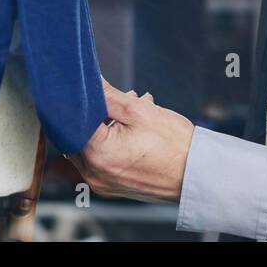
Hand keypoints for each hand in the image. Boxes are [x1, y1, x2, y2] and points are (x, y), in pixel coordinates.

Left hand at [67, 77, 194, 203]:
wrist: (197, 175)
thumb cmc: (174, 146)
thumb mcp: (139, 110)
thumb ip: (106, 94)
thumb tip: (88, 80)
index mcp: (96, 154)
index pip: (69, 122)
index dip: (76, 102)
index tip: (85, 89)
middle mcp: (93, 174)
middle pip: (77, 135)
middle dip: (95, 113)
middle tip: (118, 97)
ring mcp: (102, 183)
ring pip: (90, 147)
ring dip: (104, 127)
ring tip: (133, 109)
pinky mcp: (112, 186)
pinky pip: (101, 160)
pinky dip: (110, 143)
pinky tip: (132, 129)